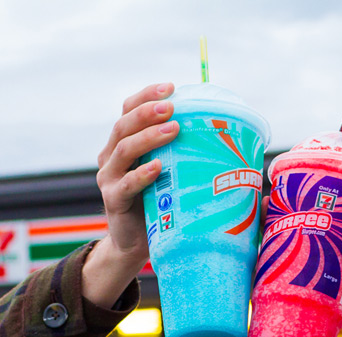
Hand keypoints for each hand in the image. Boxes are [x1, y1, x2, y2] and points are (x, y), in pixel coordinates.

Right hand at [95, 83, 179, 263]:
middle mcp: (111, 156)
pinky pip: (126, 184)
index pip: (129, 110)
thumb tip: (231, 137)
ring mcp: (109, 179)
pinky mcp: (113, 201)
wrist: (137, 244)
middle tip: (172, 108)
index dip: (146, 95)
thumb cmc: (160, 203)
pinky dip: (142, 173)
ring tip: (172, 129)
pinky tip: (158, 167)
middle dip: (147, 111)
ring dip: (148, 137)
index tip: (171, 87)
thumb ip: (183, 153)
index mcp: (123, 143)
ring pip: (123, 149)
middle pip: (124, 125)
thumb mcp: (170, 173)